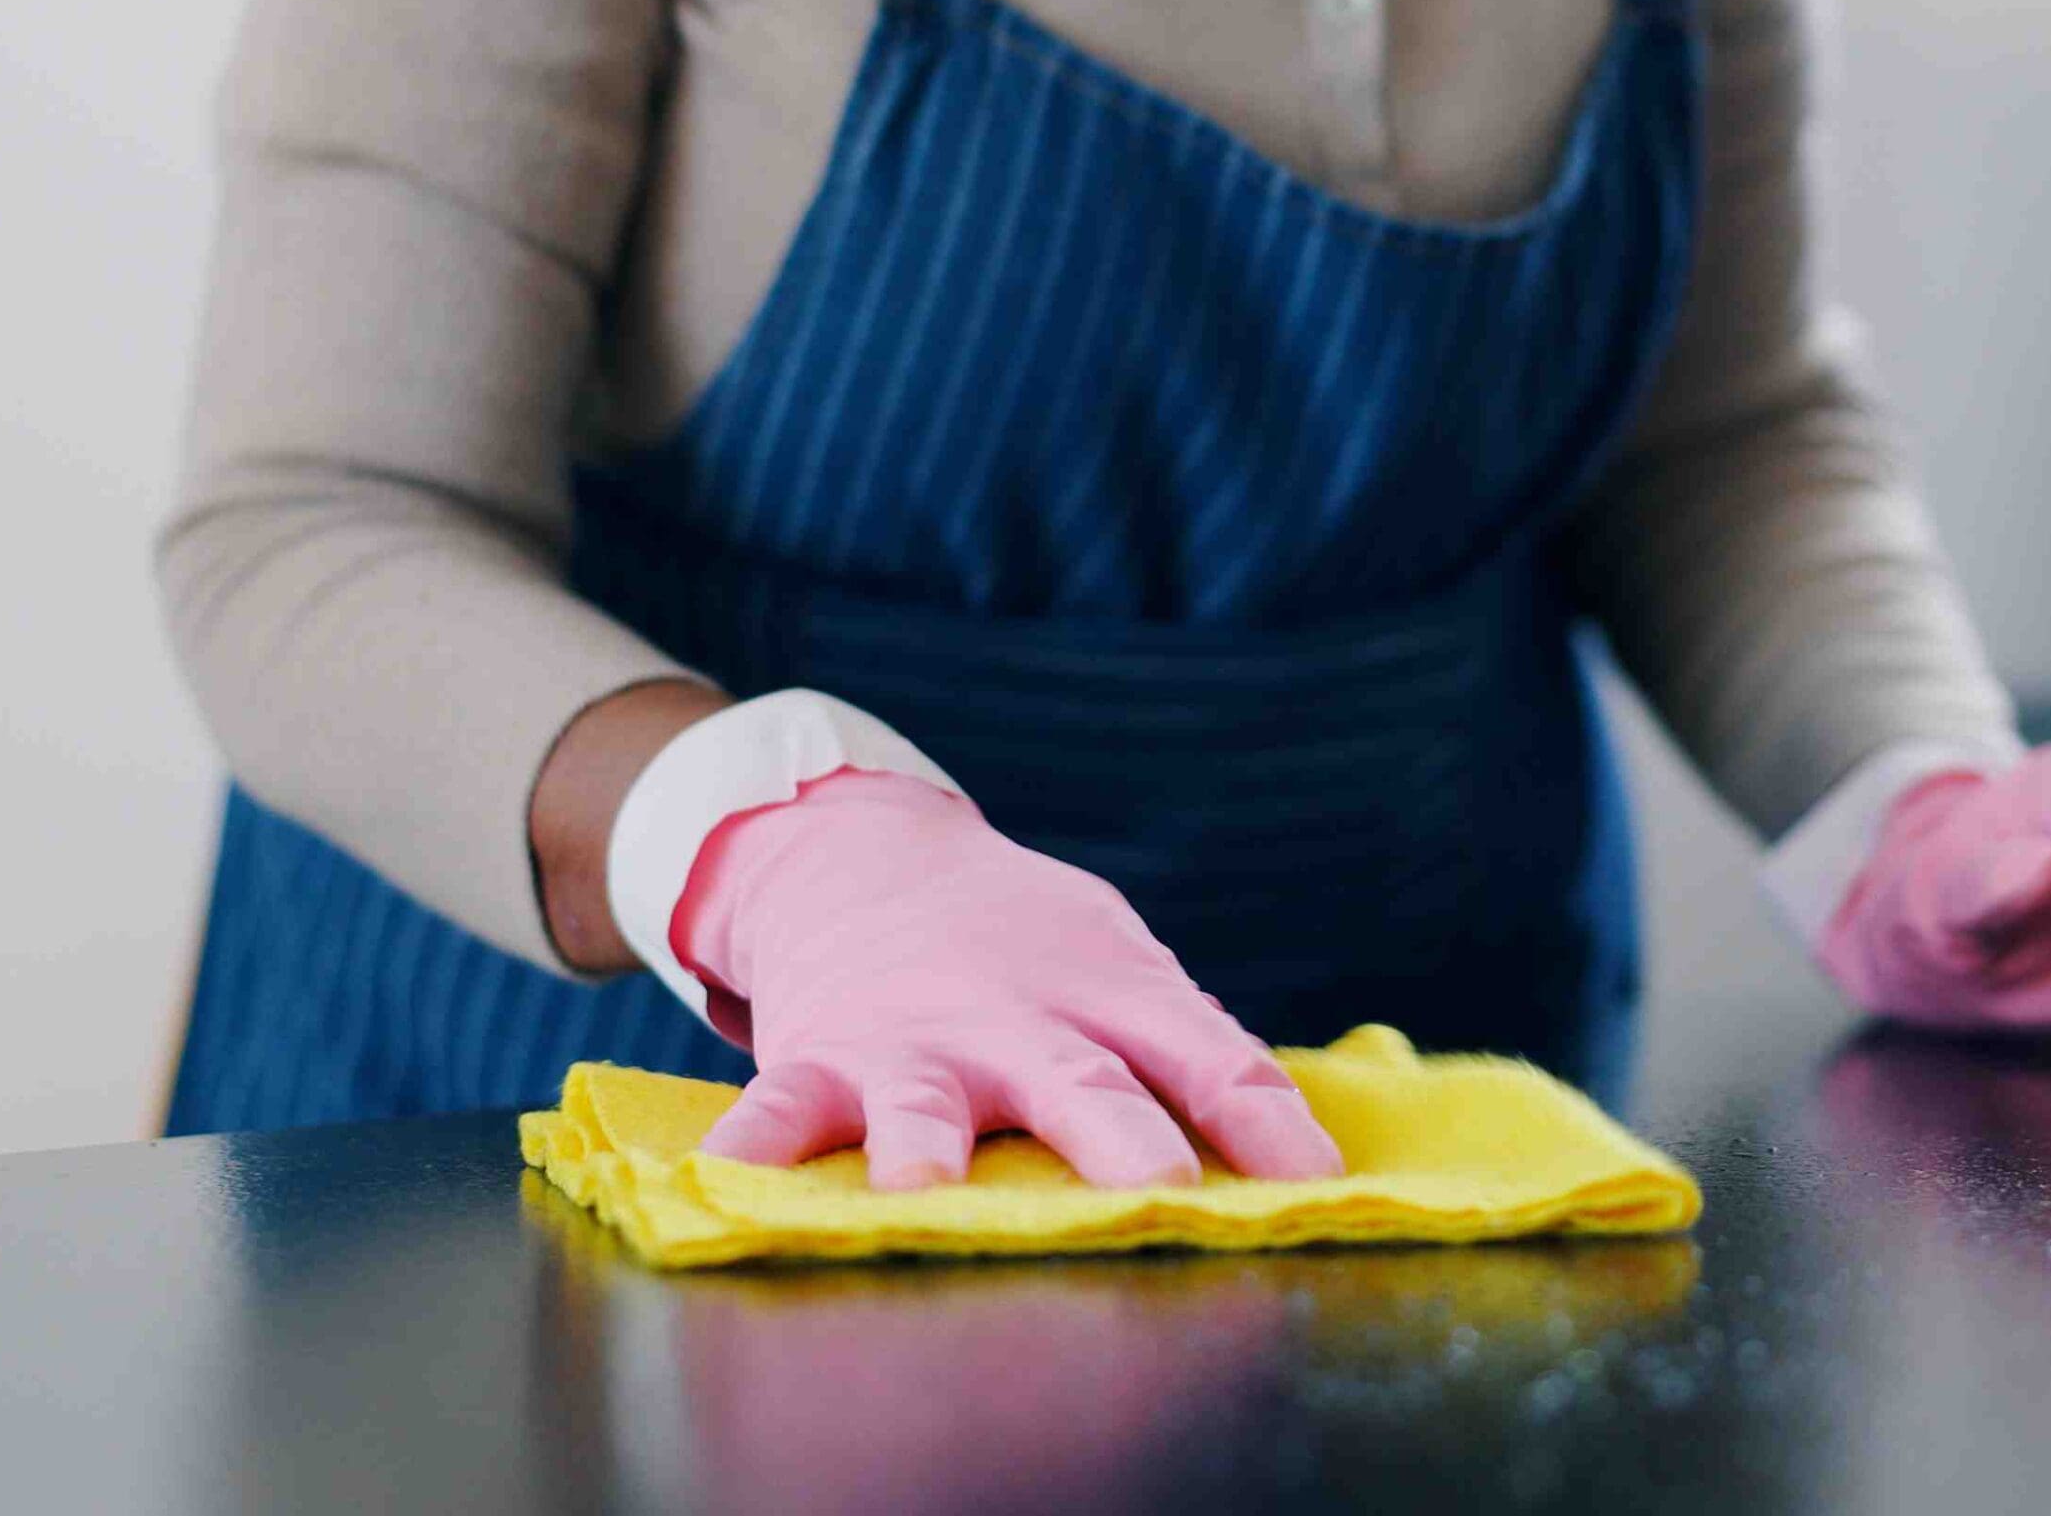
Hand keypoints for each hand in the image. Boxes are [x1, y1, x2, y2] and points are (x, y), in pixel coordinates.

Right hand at [672, 769, 1346, 1189]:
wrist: (863, 858)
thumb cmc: (1024, 944)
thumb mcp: (1121, 970)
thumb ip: (1199, 1058)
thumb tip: (1309, 1167)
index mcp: (1112, 998)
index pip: (1211, 1060)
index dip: (1265, 1125)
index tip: (1317, 1190)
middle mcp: (1016, 1023)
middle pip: (1081, 1084)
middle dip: (1119, 1140)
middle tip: (1155, 1192)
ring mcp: (911, 1043)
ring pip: (922, 1104)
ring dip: (924, 1148)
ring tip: (920, 1191)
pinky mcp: (819, 1058)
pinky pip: (780, 1107)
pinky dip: (754, 1143)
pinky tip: (734, 1179)